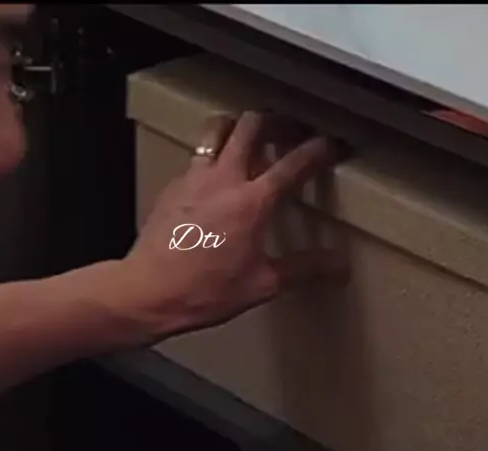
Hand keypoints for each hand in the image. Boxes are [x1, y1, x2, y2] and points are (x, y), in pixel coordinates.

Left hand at [124, 111, 349, 339]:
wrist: (149, 291)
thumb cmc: (203, 290)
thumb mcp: (262, 283)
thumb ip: (304, 268)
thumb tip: (338, 265)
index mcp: (252, 202)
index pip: (295, 163)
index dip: (319, 149)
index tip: (331, 145)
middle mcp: (224, 180)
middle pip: (253, 125)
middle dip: (277, 121)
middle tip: (289, 131)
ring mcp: (194, 178)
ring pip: (219, 128)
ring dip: (239, 126)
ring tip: (251, 136)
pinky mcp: (173, 185)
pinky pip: (197, 154)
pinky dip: (213, 153)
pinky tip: (217, 174)